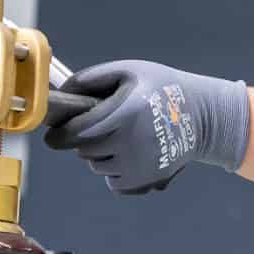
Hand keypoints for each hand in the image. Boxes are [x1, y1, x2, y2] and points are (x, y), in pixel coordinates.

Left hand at [44, 59, 249, 194]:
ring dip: (100, 154)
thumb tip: (63, 92)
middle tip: (101, 125)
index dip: (59, 135)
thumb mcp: (129, 71)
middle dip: (84, 139)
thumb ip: (93, 78)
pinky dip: (115, 170)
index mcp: (125, 113)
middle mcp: (131, 143)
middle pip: (84, 150)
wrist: (202, 116)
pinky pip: (113, 181)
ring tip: (122, 136)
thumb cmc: (161, 88)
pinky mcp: (145, 182)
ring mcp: (139, 166)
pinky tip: (131, 152)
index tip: (52, 135)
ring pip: (97, 166)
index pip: (78, 132)